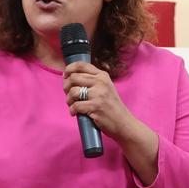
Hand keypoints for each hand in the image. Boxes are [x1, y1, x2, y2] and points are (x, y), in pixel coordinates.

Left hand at [64, 61, 159, 180]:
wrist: (123, 122)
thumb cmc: (111, 107)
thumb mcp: (105, 88)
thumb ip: (92, 81)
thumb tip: (70, 77)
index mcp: (102, 75)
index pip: (81, 65)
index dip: (69, 69)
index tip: (65, 76)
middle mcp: (101, 82)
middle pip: (73, 77)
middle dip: (66, 86)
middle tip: (69, 95)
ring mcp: (98, 94)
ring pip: (73, 91)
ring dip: (68, 100)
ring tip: (72, 105)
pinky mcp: (95, 107)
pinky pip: (75, 105)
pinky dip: (72, 110)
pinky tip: (75, 113)